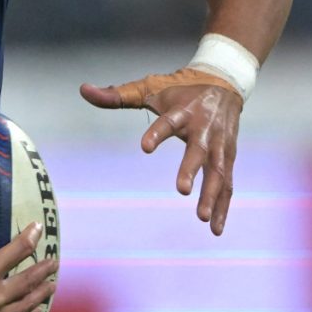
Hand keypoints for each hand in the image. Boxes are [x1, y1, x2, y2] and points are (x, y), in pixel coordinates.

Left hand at [82, 68, 241, 234]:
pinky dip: (223, 206)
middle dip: (191, 169)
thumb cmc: (180, 89)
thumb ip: (117, 95)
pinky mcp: (228, 157)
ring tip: (201, 218)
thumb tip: (83, 89)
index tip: (144, 147)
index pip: (169, 121)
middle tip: (182, 190)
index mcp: (183, 110)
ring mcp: (220, 144)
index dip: (157, 133)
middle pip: (198, 150)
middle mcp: (204, 128)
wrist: (224, 82)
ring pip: (217, 171)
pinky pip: (227, 184)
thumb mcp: (149, 88)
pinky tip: (215, 229)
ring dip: (211, 195)